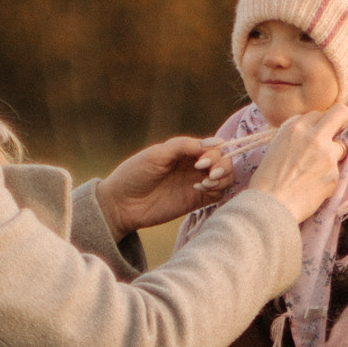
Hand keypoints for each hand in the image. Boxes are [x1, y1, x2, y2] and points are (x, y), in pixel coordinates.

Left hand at [99, 135, 222, 234]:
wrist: (122, 204)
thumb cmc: (134, 174)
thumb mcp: (157, 154)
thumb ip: (184, 146)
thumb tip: (214, 142)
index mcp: (185, 151)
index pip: (213, 146)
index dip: (216, 151)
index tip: (202, 160)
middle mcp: (194, 166)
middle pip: (224, 161)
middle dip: (222, 164)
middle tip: (208, 172)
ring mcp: (196, 183)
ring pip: (226, 177)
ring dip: (223, 177)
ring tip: (206, 182)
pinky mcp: (196, 201)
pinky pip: (219, 194)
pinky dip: (217, 190)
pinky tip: (200, 189)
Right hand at [248, 104, 347, 226]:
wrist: (270, 205)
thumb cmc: (267, 178)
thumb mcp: (277, 145)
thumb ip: (297, 134)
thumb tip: (314, 131)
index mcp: (296, 126)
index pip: (318, 114)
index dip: (317, 125)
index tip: (315, 134)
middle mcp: (314, 136)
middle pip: (341, 112)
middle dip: (340, 121)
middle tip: (336, 133)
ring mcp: (327, 155)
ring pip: (342, 146)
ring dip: (333, 156)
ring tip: (314, 171)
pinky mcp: (335, 174)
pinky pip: (337, 170)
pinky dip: (328, 178)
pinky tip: (313, 186)